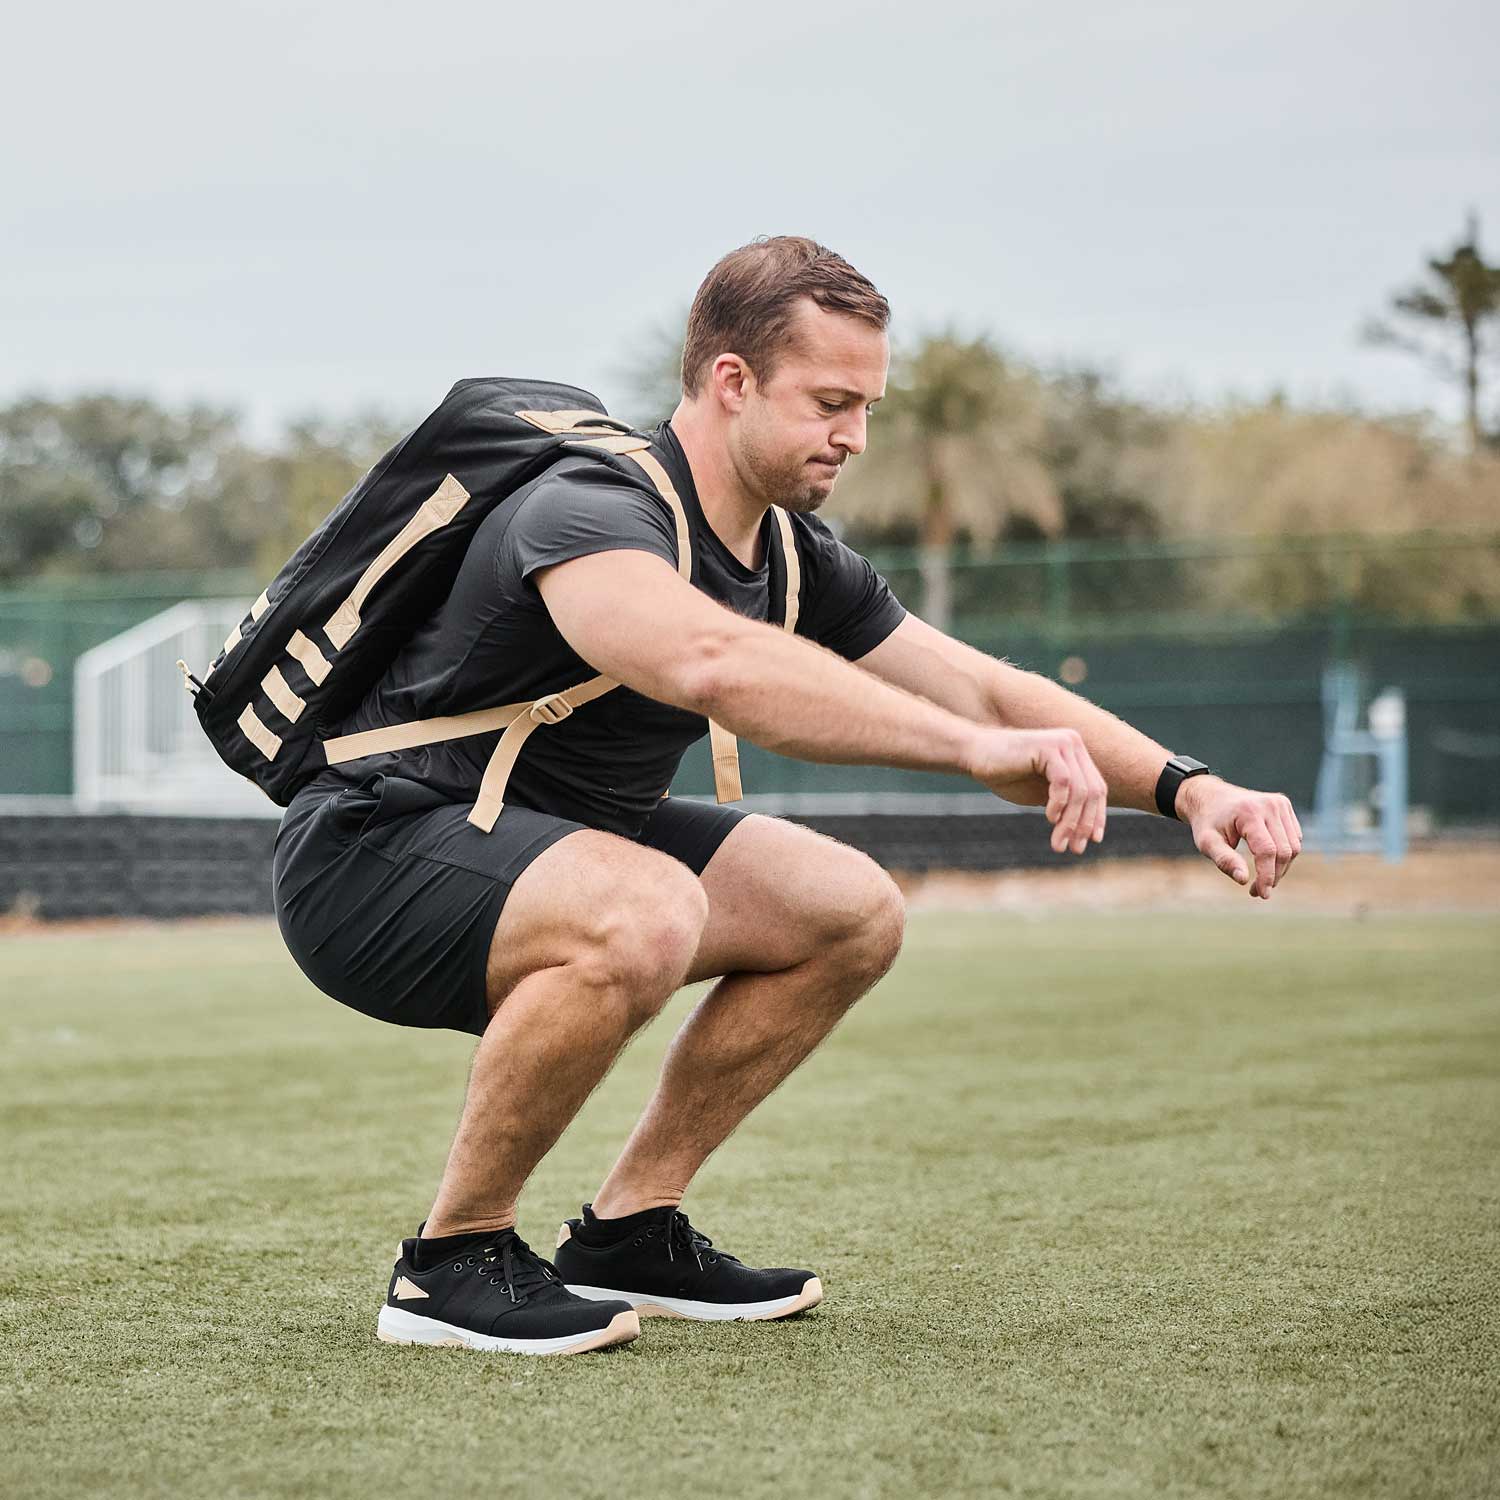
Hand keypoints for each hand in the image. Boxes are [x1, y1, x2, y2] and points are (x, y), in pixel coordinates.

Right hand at [966, 727, 1107, 854]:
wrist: (974, 755)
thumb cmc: (1005, 775)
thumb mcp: (1041, 793)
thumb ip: (1065, 803)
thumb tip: (1087, 831)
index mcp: (1075, 753)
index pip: (1097, 787)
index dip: (1097, 815)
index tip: (1092, 841)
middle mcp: (1073, 744)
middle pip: (1093, 791)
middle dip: (1084, 824)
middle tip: (1075, 849)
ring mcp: (1062, 743)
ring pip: (1080, 791)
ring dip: (1071, 822)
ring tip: (1059, 842)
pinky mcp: (1048, 747)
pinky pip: (1063, 782)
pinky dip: (1058, 804)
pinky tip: (1049, 818)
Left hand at [1176, 776, 1302, 898]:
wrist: (1210, 797)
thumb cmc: (1207, 822)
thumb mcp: (1207, 842)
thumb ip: (1224, 860)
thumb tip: (1244, 880)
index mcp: (1249, 812)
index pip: (1267, 851)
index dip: (1266, 876)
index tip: (1260, 894)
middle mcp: (1269, 805)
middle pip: (1284, 851)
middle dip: (1273, 875)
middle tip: (1256, 890)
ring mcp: (1280, 804)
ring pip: (1293, 847)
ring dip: (1281, 868)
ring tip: (1261, 879)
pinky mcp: (1285, 806)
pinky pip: (1294, 838)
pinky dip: (1284, 855)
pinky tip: (1267, 862)